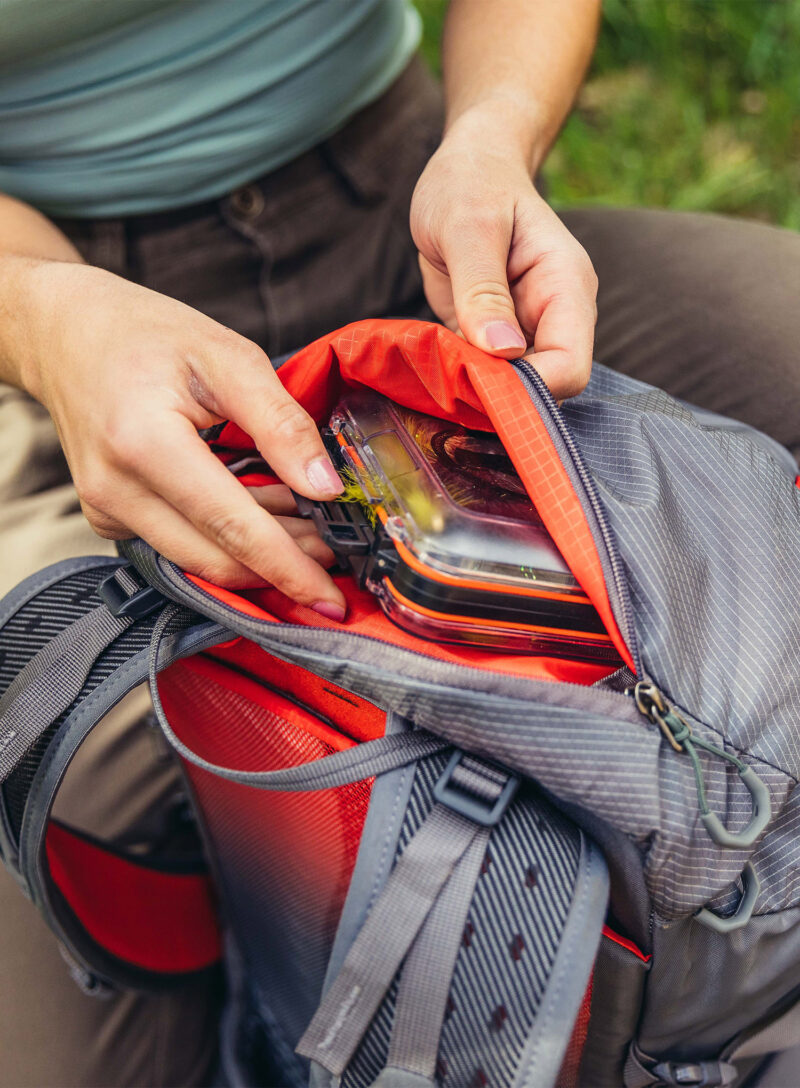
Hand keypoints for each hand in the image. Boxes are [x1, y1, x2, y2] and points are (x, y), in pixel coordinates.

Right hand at [16, 261, 346, 616]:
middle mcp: (115, 489)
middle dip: (282, 566)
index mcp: (144, 443)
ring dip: (258, 554)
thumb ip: (280, 423)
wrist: (67, 334)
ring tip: (306, 524)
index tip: (331, 598)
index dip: (288, 567)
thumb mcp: (227, 356)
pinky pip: (180, 547)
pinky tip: (259, 509)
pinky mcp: (108, 519)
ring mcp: (106, 511)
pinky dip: (226, 538)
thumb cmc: (146, 335)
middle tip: (335, 548)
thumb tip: (326, 487)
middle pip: (216, 558)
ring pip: (200, 561)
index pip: (232, 527)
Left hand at [410, 108, 597, 399]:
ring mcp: (526, 331)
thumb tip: (503, 351)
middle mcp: (554, 316)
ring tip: (436, 376)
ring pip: (514, 390)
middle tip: (448, 384)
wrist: (466, 170)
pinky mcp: (494, 339)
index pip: (570, 367)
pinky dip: (461, 381)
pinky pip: (485, 377)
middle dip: (501, 396)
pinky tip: (433, 371)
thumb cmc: (470, 184)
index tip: (479, 386)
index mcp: (565, 288)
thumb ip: (483, 289)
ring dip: (476, 392)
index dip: (530, 389)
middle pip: (545, 389)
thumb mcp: (468, 227)